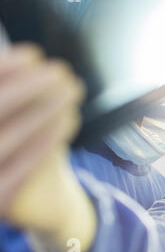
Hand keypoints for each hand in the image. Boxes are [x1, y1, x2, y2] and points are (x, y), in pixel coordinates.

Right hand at [0, 44, 95, 251]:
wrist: (39, 198)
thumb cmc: (28, 146)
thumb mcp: (22, 118)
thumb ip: (18, 92)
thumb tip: (30, 60)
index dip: (3, 69)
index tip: (34, 54)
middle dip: (26, 87)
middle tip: (60, 71)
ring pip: (5, 140)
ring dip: (42, 110)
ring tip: (71, 90)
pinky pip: (20, 171)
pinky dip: (46, 140)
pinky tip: (70, 117)